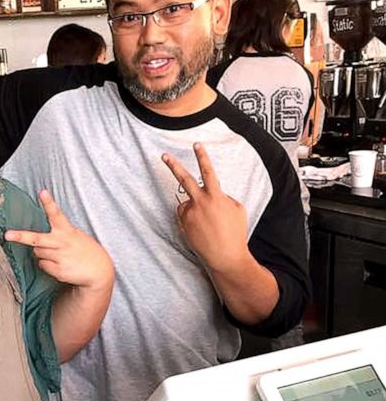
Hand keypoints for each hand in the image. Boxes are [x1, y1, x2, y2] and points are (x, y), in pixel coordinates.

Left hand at [5, 191, 113, 290]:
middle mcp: (62, 243)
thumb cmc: (83, 250)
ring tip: (58, 254)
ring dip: (43, 253)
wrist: (99, 270)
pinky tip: (60, 264)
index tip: (42, 192)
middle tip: (7, 235)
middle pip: (36, 239)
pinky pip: (43, 265)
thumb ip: (58, 235)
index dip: (49, 203)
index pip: (56, 214)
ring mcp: (60, 257)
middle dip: (21, 237)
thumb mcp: (75, 236)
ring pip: (37, 253)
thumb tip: (37, 245)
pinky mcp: (59, 271)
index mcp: (67, 230)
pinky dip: (48, 265)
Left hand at [162, 142, 248, 274]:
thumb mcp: (237, 209)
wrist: (225, 256)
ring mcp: (189, 214)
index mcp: (216, 196)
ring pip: (187, 202)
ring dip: (195, 207)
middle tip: (164, 156)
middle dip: (173, 166)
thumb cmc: (235, 232)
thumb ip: (223, 197)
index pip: (208, 171)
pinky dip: (191, 217)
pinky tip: (201, 228)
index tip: (196, 144)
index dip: (202, 156)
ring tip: (207, 223)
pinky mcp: (183, 224)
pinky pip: (185, 214)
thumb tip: (213, 194)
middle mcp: (200, 203)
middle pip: (184, 179)